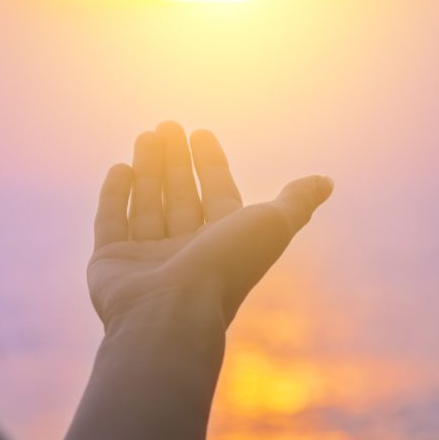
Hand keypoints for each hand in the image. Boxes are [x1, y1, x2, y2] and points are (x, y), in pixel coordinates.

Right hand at [87, 121, 332, 331]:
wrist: (171, 314)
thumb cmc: (224, 268)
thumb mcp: (271, 226)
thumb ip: (296, 202)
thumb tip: (327, 180)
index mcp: (222, 244)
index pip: (218, 194)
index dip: (211, 163)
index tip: (200, 132)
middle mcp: (185, 251)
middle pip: (181, 195)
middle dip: (175, 160)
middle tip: (167, 125)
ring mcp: (145, 258)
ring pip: (147, 204)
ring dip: (147, 170)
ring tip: (146, 135)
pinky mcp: (110, 263)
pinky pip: (111, 222)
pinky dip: (115, 196)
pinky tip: (120, 167)